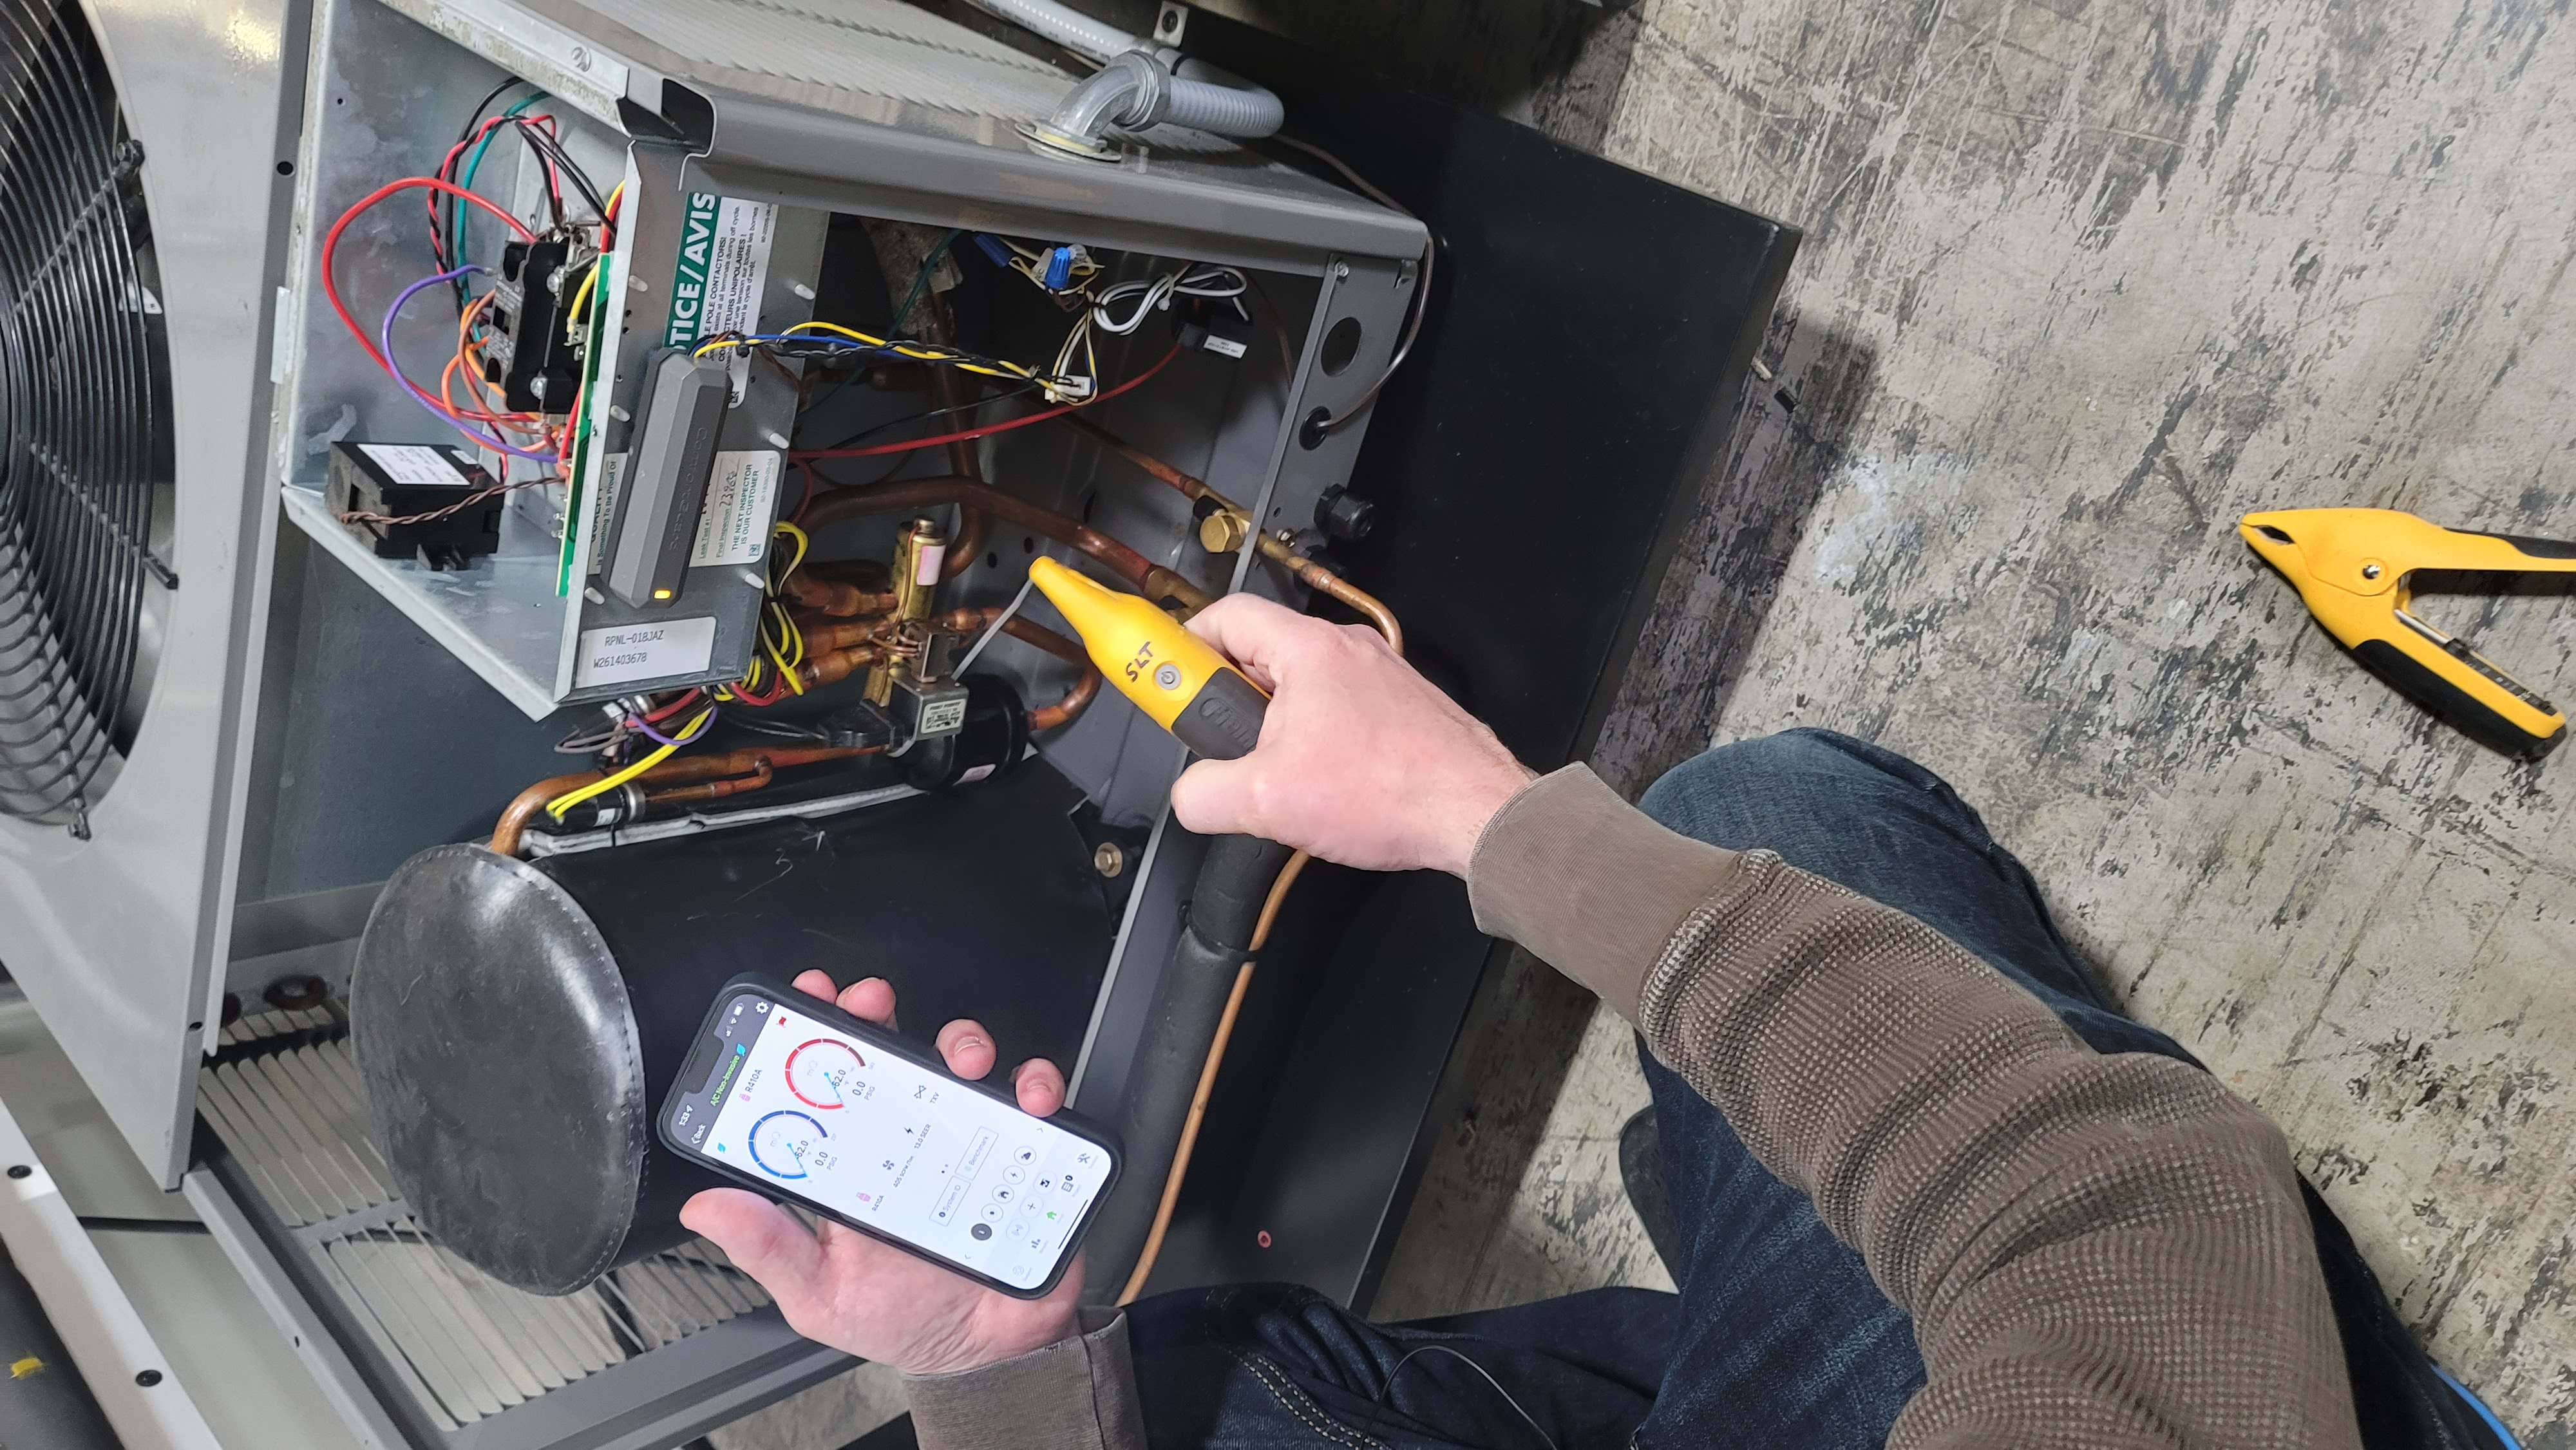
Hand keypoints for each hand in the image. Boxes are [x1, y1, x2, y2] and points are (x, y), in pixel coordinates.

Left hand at [679, 971, 1081, 1376]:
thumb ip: (768, 1249)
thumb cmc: (903, 1318)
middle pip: (890, 1051)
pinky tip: (1029, 1100)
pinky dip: (1037, 1083)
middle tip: (871, 1006)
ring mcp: (969, 1136)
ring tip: (964, 1065)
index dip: (812, 1035)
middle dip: (877, 1013)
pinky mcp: (1026, 1147)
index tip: (802, 1005)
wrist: (990, 1353)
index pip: (825, 1084)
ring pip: (964, 1058)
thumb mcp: (821, 1292)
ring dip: (963, 1041)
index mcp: (853, 1163)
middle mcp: (908, 1137)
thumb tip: (707, 1207)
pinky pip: (1035, 1097)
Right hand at [1167, 594, 1535, 875]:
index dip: (1186, 644)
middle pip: (1261, 653)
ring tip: (1274, 775)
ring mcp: (1380, 678)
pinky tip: (1322, 786)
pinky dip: (1318, 740)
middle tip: (1218, 742)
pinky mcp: (1402, 710)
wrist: (1476, 814)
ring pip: (1302, 688)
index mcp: (1310, 649)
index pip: (1227, 615)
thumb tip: (1189, 795)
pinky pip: (1339, 711)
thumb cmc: (1396, 792)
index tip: (1168, 678)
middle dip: (1230, 699)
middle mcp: (1348, 650)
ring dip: (1276, 727)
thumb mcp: (1267, 801)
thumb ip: (1204, 793)